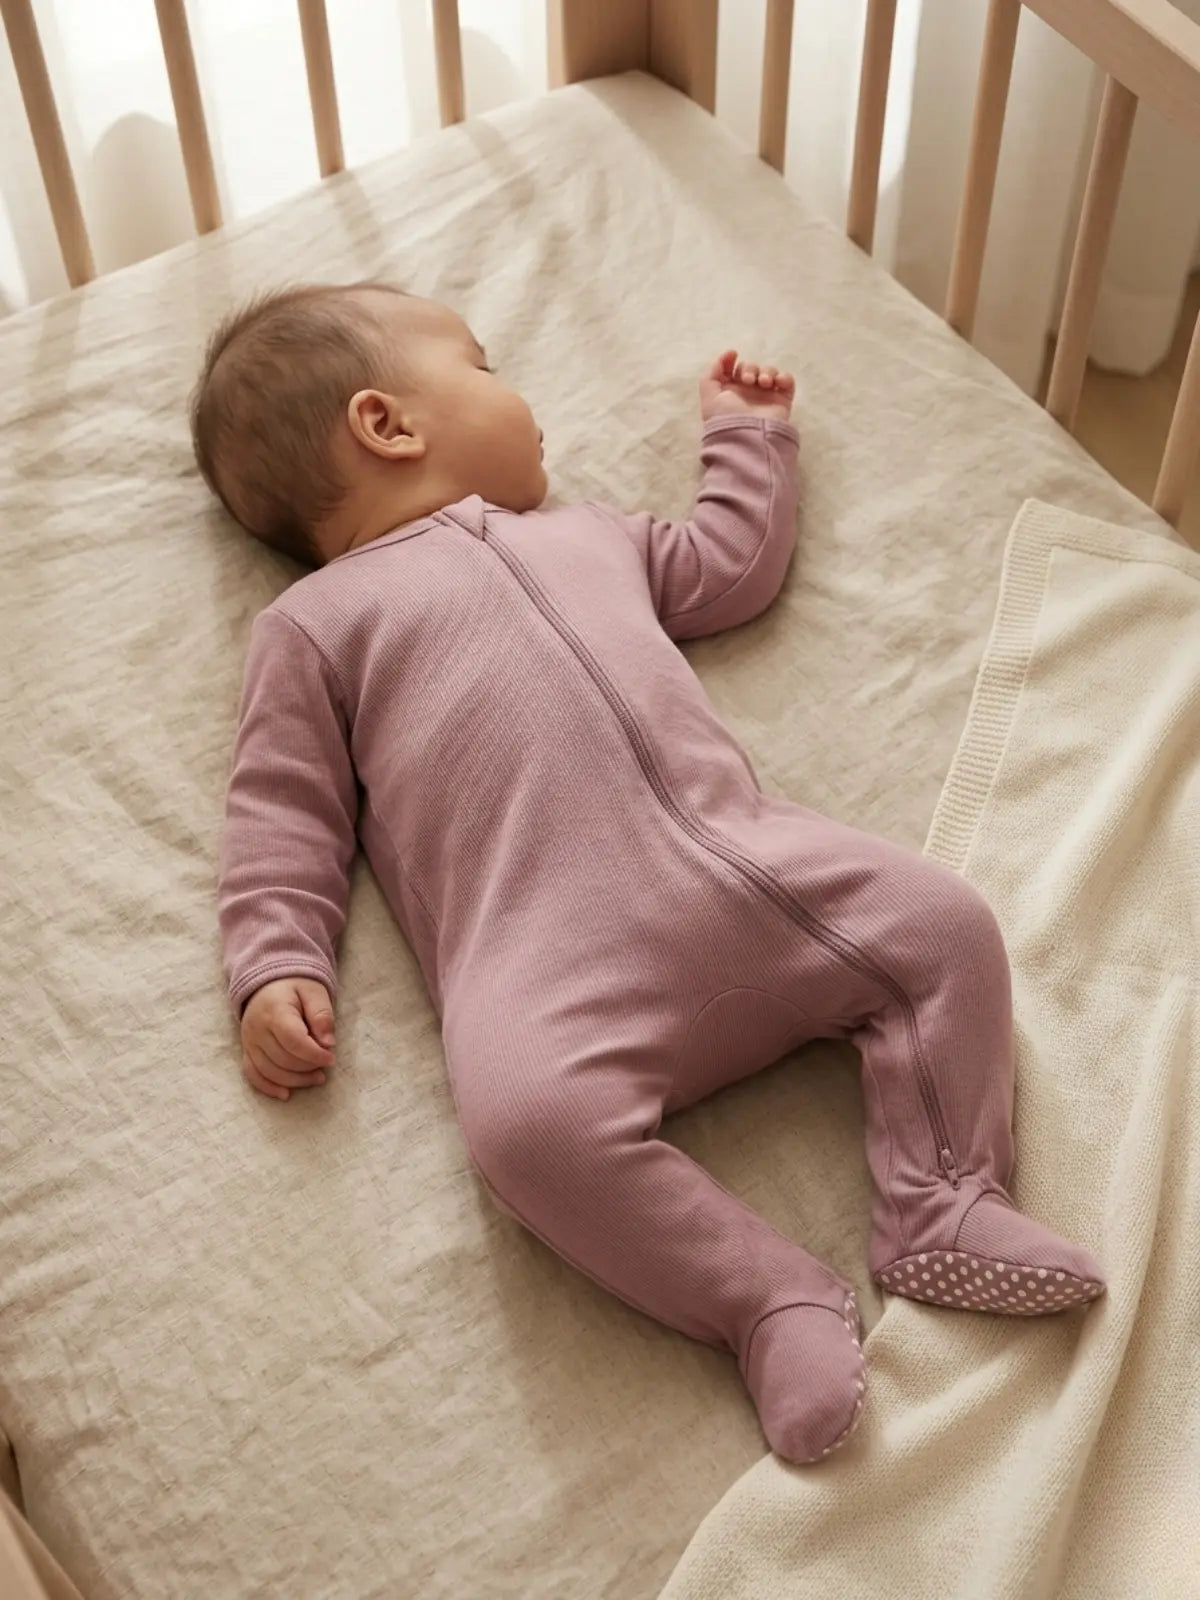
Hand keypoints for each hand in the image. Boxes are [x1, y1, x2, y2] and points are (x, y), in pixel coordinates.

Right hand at [241, 977, 334, 1100]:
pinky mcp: (246, 1050)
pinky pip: (252, 1074)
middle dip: (308, 1067)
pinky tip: (286, 1094)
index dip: (314, 1054)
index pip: (293, 1041)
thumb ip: (322, 1014)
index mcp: (275, 1011)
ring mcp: (249, 1041)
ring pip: (269, 1071)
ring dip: (295, 1080)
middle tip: (326, 1066)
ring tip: (316, 1078)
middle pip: (282, 1059)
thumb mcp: (314, 992)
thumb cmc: (295, 987)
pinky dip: (268, 1087)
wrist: (268, 984)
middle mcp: (257, 1028)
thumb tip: (328, 1043)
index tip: (331, 1058)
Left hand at [699, 350, 795, 421]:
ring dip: (767, 372)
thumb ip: (712, 372)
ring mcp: (766, 396)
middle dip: (749, 368)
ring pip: (769, 372)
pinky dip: (784, 378)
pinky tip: (777, 382)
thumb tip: (730, 353)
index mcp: (730, 391)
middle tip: (748, 380)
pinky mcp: (782, 400)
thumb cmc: (725, 417)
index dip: (731, 361)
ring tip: (763, 383)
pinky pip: (787, 382)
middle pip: (751, 368)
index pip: (732, 369)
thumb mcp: (709, 394)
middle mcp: (748, 393)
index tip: (733, 356)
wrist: (747, 436)